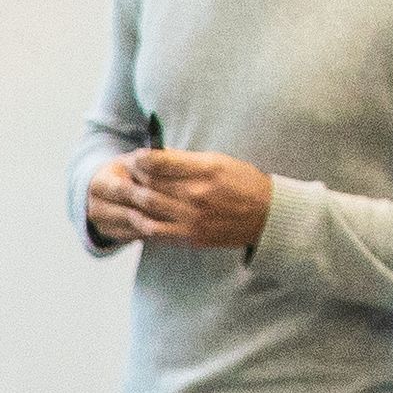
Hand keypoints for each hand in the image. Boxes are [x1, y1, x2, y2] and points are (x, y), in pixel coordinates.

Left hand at [90, 147, 272, 252]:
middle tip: (126, 176)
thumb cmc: (242, 183)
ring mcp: (193, 218)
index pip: (159, 162)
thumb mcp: (218, 161)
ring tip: (130, 195)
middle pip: (149, 185)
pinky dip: (142, 223)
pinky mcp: (191, 236)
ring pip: (148, 208)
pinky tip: (138, 216)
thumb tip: (155, 156)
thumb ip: (186, 160)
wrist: (266, 216)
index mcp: (206, 169)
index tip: (136, 158)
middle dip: (133, 179)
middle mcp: (197, 194)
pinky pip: (156, 231)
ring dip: (134, 201)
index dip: (140, 159)